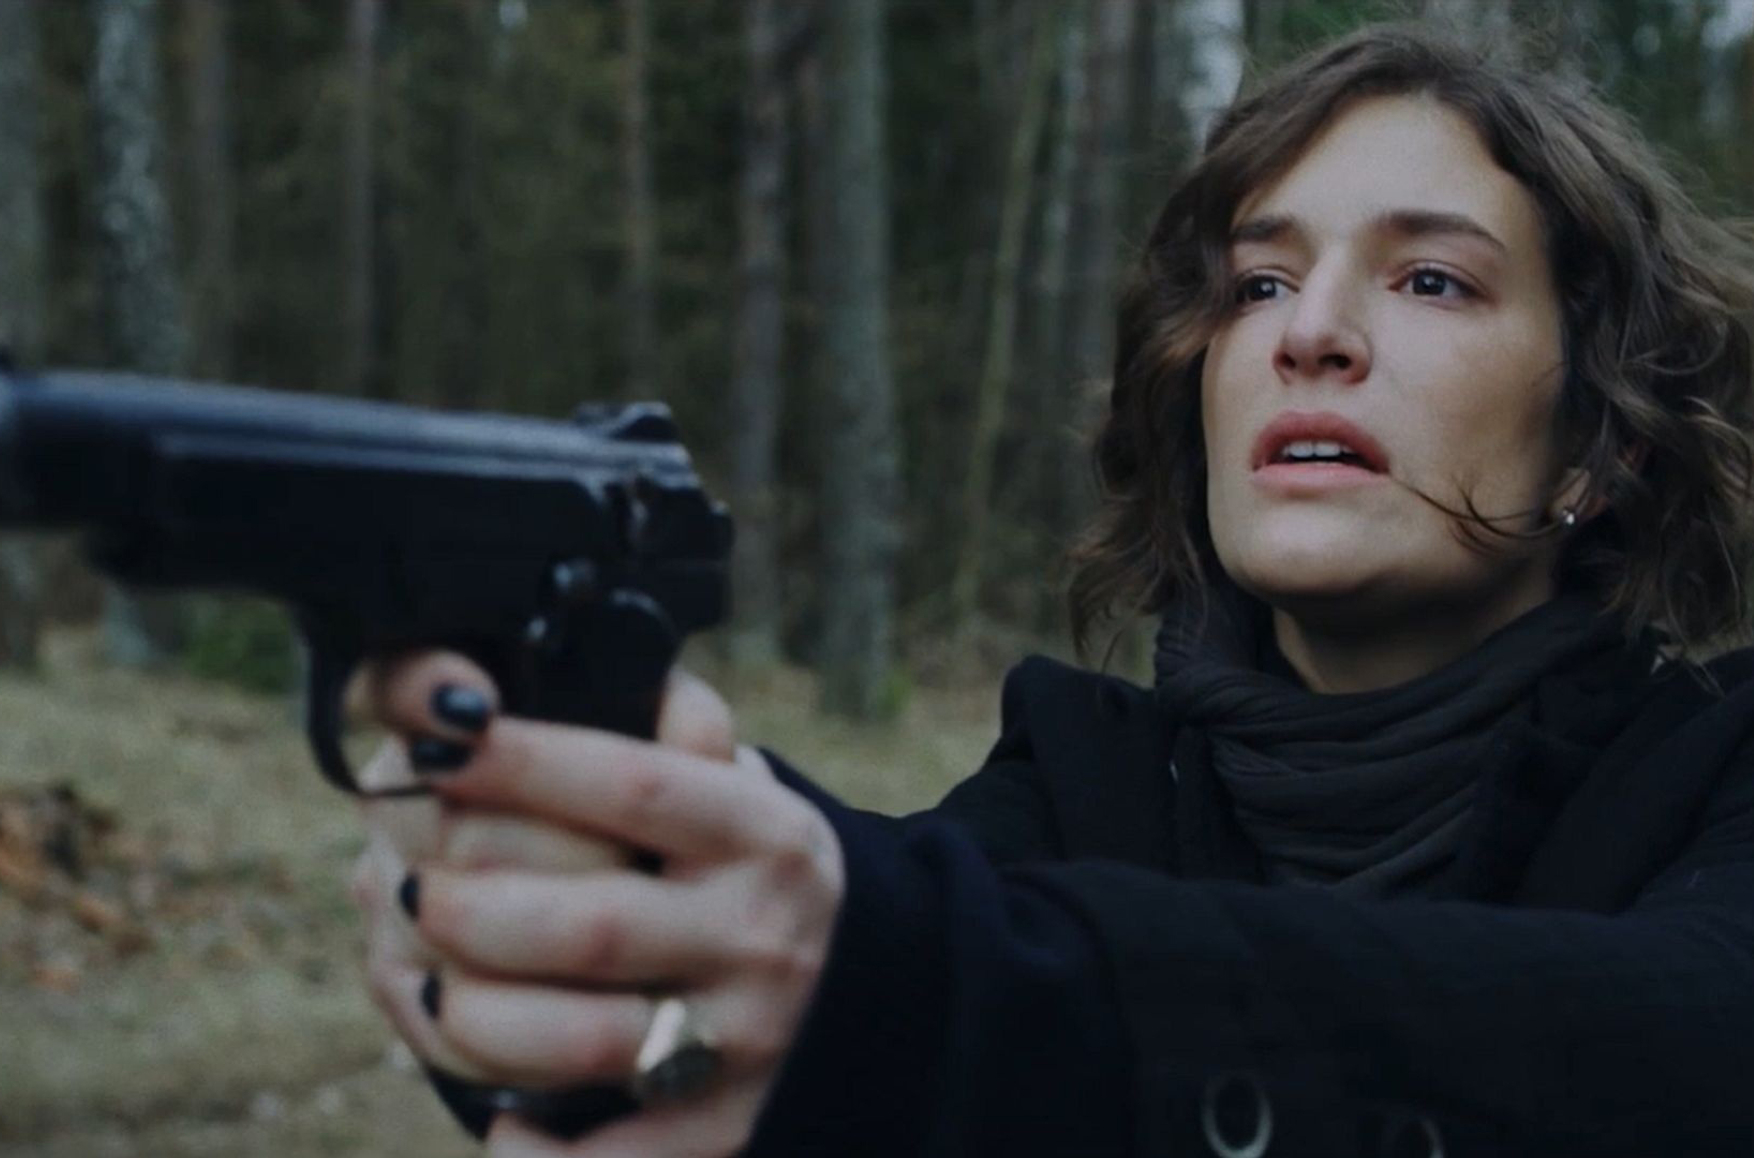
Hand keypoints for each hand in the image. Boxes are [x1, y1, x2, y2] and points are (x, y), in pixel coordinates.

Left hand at [361, 652, 846, 1157]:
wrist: (870, 983)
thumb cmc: (757, 868)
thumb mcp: (739, 784)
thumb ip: (668, 726)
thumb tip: (549, 677)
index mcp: (759, 833)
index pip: (632, 787)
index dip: (523, 765)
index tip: (439, 747)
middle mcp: (759, 934)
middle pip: (592, 925)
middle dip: (474, 907)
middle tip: (411, 887)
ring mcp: (744, 1039)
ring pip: (589, 1041)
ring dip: (479, 1020)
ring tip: (430, 981)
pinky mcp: (726, 1125)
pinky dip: (544, 1154)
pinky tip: (498, 1125)